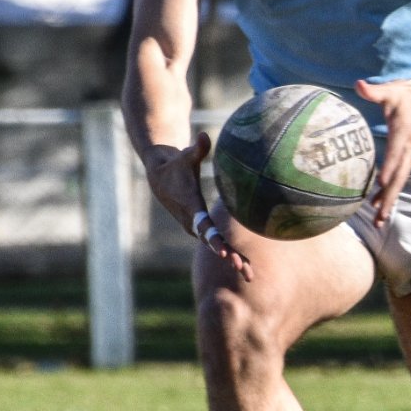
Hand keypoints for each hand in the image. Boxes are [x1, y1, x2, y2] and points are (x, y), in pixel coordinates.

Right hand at [143, 131, 252, 278]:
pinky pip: (219, 243)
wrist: (160, 178)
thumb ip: (196, 149)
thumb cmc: (176, 164)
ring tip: (250, 275)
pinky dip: (232, 254)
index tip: (223, 250)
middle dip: (228, 255)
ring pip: (217, 247)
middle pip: (213, 242)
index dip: (213, 238)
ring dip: (233, 260)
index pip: (203, 226)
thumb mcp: (184, 156)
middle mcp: (193, 222)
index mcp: (191, 209)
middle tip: (243, 269)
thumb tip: (204, 135)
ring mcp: (197, 228)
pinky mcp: (202, 229)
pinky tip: (248, 266)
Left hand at [355, 74, 410, 226]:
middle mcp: (409, 148)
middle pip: (399, 177)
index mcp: (404, 133)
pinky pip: (401, 177)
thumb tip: (358, 85)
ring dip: (390, 200)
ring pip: (400, 181)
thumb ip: (374, 91)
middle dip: (389, 198)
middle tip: (379, 217)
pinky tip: (380, 204)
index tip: (380, 183)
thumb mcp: (392, 90)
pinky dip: (392, 191)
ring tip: (379, 220)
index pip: (395, 153)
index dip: (389, 168)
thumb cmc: (410, 94)